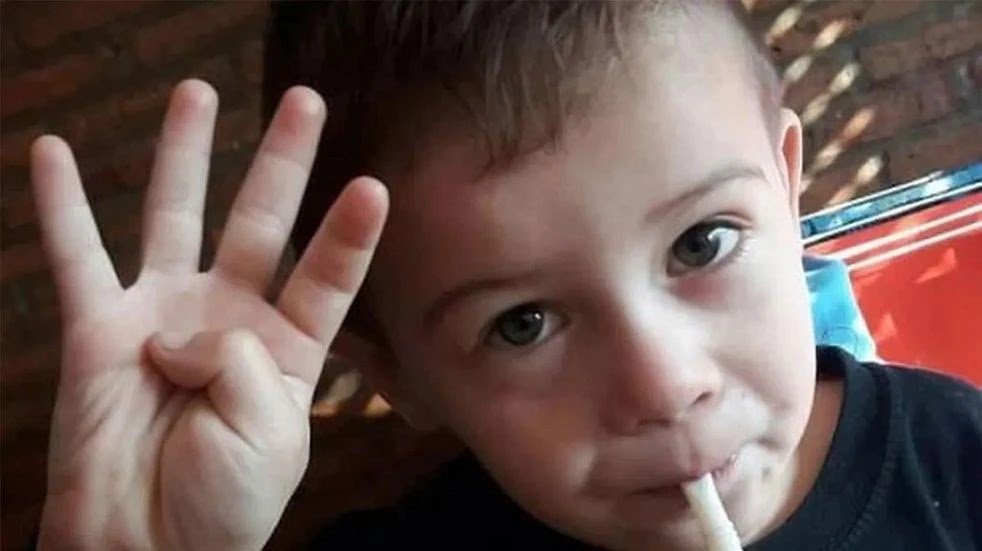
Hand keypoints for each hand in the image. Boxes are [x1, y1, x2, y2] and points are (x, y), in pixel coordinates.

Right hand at [31, 79, 387, 549]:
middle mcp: (229, 317)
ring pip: (175, 216)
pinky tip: (50, 151)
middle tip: (306, 99)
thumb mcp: (270, 434)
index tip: (373, 185)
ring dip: (183, 153)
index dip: (347, 234)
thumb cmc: (223, 503)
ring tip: (197, 91)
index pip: (325, 275)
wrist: (147, 547)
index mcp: (287, 348)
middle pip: (261, 220)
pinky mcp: (98, 329)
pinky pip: (76, 257)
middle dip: (282, 160)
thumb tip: (183, 328)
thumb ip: (240, 360)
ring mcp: (163, 314)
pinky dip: (60, 207)